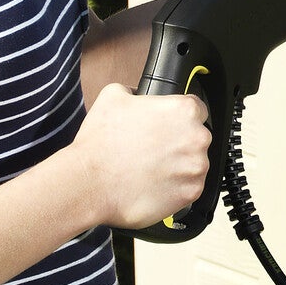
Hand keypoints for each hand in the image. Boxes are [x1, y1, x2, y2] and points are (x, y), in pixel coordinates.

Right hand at [71, 82, 210, 229]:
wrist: (89, 183)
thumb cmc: (100, 143)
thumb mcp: (113, 96)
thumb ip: (135, 92)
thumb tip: (137, 96)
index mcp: (184, 110)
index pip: (196, 110)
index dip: (179, 120)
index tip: (168, 129)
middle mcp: (197, 137)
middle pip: (197, 138)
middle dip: (179, 144)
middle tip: (154, 151)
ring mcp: (196, 167)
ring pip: (194, 164)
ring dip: (178, 167)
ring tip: (151, 170)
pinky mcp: (191, 193)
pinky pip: (189, 188)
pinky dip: (176, 189)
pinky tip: (154, 185)